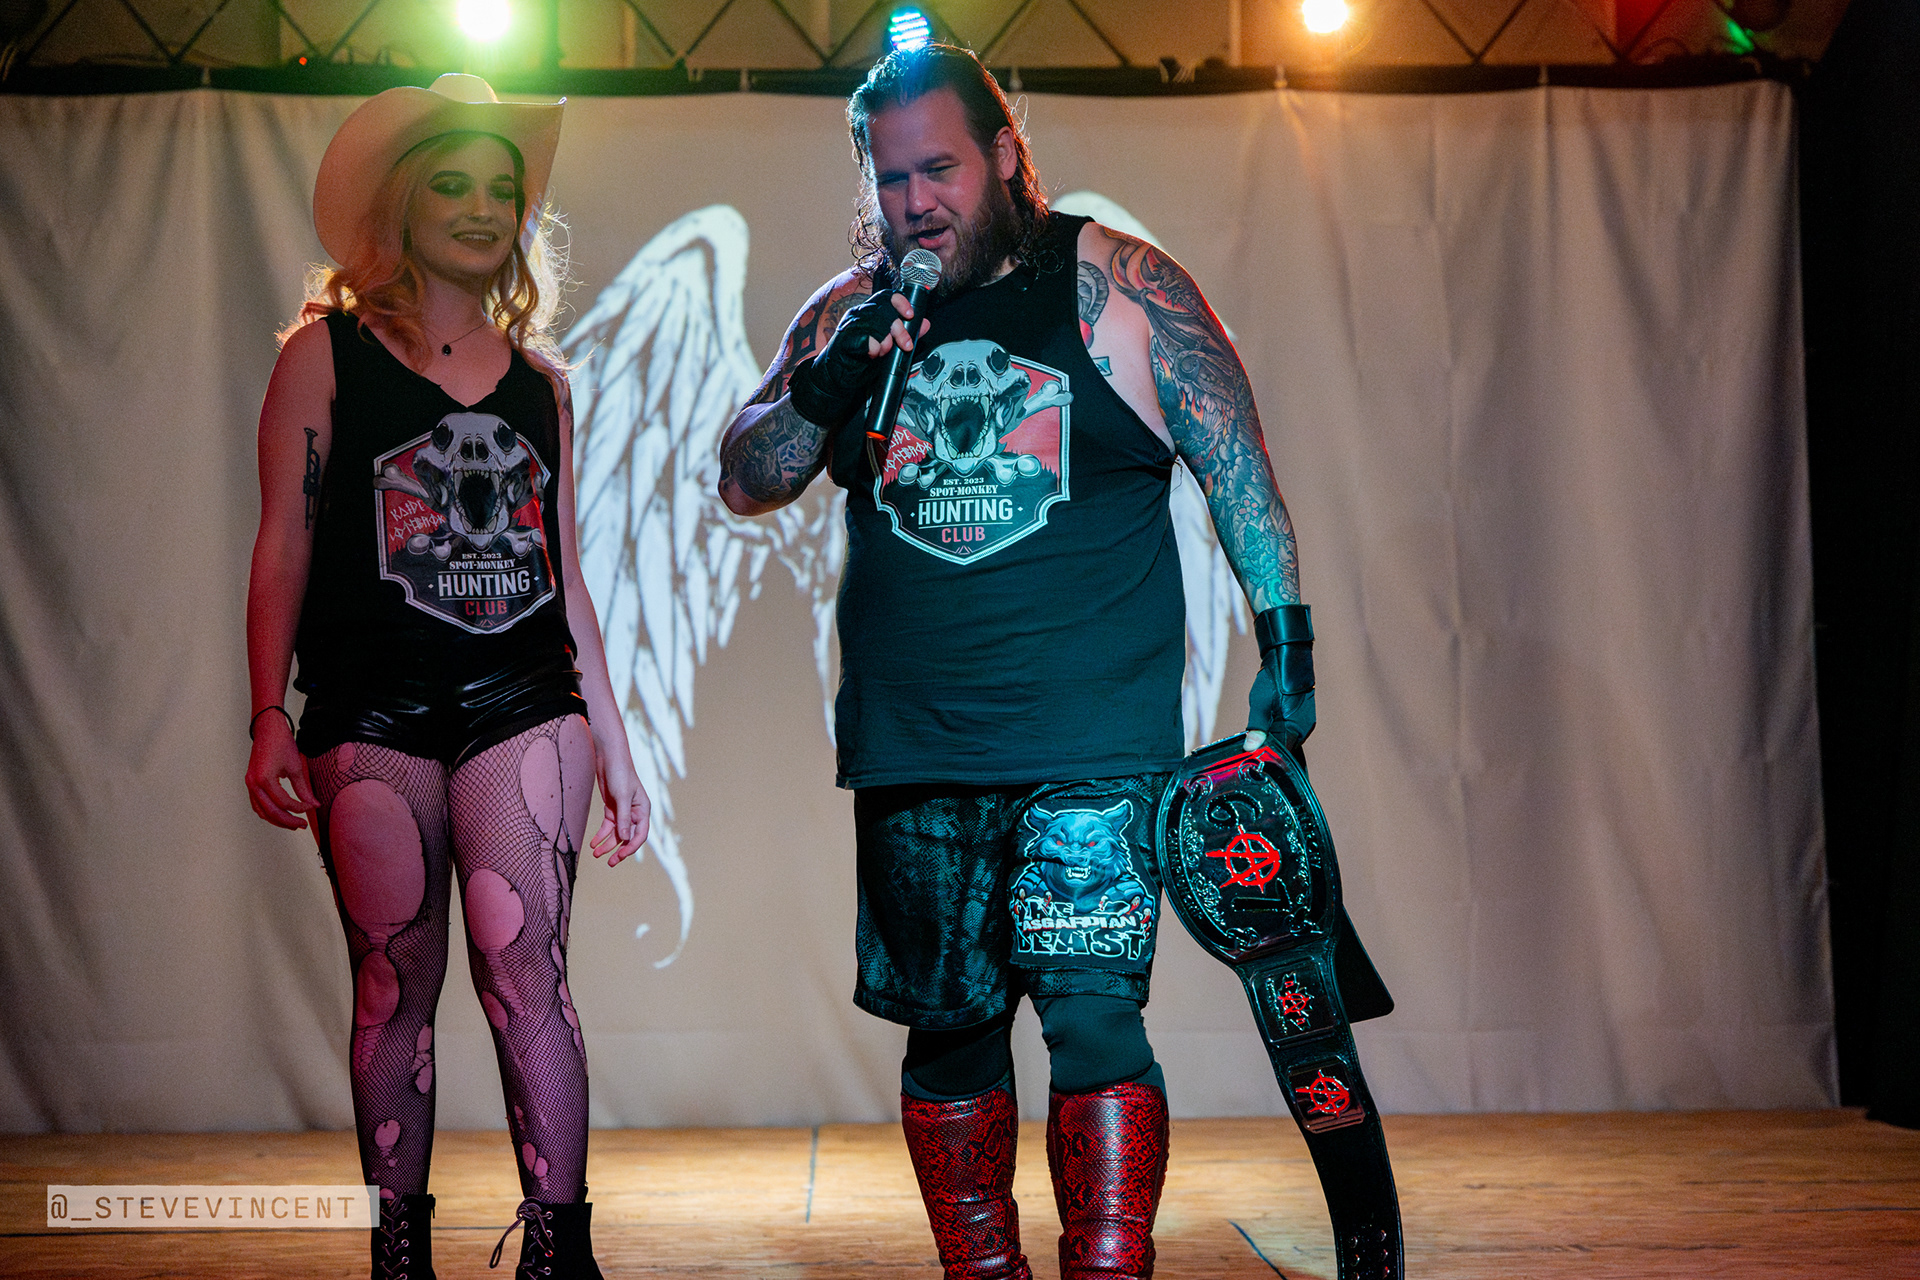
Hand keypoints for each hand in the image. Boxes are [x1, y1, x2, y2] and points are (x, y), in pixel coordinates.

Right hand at [245, 713, 317, 829]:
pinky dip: (268, 812)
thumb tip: (313, 804)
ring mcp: (249, 784)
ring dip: (277, 820)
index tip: (311, 807)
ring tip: (293, 823)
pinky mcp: (250, 783)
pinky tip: (280, 814)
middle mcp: (253, 784)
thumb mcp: (296, 766)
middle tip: (302, 825)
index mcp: (264, 780)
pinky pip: (257, 804)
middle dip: (287, 821)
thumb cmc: (281, 743)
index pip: (284, 802)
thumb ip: (303, 788)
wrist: (267, 729)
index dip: (299, 808)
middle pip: (270, 812)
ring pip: (261, 811)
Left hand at [589, 750, 650, 867]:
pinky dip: (600, 836)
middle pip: (628, 837)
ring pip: (617, 834)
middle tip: (610, 863)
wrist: (609, 757)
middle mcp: (635, 813)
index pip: (640, 834)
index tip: (620, 856)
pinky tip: (593, 843)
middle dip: (619, 851)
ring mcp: (623, 811)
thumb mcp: (622, 796)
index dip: (631, 847)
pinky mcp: (612, 809)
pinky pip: (608, 827)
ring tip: (596, 854)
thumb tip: (625, 839)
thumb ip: (623, 818)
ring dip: (607, 845)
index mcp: (643, 810)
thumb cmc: (620, 773)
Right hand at [785, 289, 927, 426]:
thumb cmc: (863, 361)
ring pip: (874, 321)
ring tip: (885, 351)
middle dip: (899, 328)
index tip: (910, 315)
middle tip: (905, 345)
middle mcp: (859, 314)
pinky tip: (874, 354)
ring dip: (886, 339)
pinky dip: (873, 347)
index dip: (901, 302)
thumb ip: (907, 334)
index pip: (887, 296)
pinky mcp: (844, 339)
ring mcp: (850, 325)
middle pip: (884, 309)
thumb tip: (925, 324)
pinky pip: (863, 337)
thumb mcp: (891, 347)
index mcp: (870, 312)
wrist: (839, 378)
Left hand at [1245, 604, 1314, 762]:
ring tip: (1256, 738)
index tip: (1254, 758)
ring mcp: (1304, 722)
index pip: (1283, 753)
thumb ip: (1257, 728)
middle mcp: (1303, 728)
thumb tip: (1251, 748)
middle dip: (1269, 747)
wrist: (1287, 657)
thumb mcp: (1260, 704)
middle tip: (1251, 750)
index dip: (1268, 756)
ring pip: (1285, 737)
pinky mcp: (1300, 715)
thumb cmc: (1275, 680)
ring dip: (1272, 738)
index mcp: (1296, 728)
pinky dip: (1277, 729)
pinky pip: (1288, 729)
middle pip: (1284, 746)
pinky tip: (1265, 726)